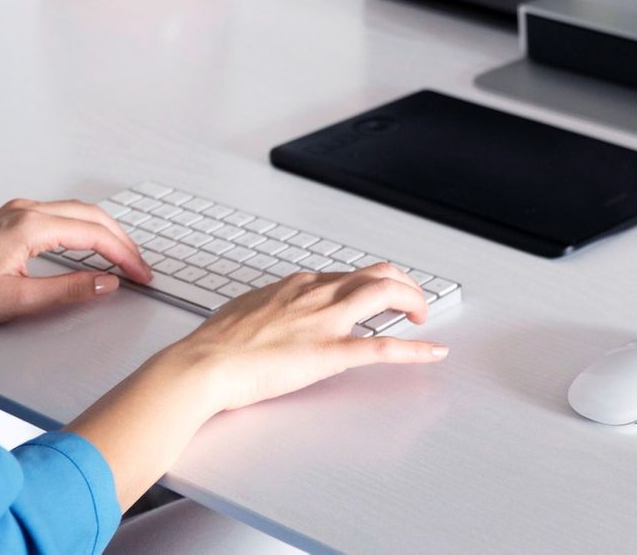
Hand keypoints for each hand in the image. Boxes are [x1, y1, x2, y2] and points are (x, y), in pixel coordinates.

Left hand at [0, 198, 154, 327]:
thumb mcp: (18, 301)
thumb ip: (69, 290)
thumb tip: (107, 283)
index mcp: (30, 226)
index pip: (94, 234)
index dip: (124, 255)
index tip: (141, 275)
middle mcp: (26, 210)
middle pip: (91, 215)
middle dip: (121, 240)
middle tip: (140, 267)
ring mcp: (17, 210)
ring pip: (77, 210)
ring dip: (104, 231)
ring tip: (122, 256)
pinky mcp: (10, 217)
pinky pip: (60, 213)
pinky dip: (84, 227)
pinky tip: (90, 244)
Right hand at [166, 262, 448, 412]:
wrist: (203, 363)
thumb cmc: (215, 343)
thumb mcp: (245, 310)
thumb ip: (268, 308)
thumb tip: (271, 313)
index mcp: (297, 286)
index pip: (347, 274)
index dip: (371, 282)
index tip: (378, 293)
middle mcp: (317, 294)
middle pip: (377, 273)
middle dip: (403, 283)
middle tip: (412, 302)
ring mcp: (325, 322)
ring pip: (385, 294)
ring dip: (413, 301)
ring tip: (422, 316)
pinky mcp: (329, 353)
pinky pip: (383, 347)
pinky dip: (415, 349)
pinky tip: (433, 352)